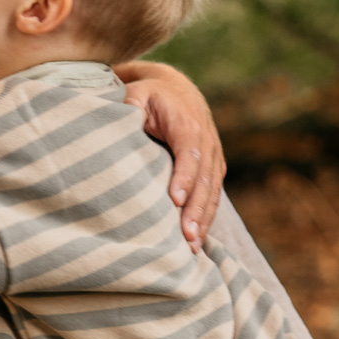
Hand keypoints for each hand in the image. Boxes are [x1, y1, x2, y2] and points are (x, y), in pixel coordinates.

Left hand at [120, 64, 224, 250]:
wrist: (177, 92)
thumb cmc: (150, 96)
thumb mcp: (137, 94)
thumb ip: (131, 105)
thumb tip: (125, 116)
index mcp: (187, 123)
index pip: (188, 152)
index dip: (184, 177)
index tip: (174, 200)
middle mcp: (206, 140)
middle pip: (204, 179)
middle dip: (195, 209)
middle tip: (185, 237)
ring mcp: (213, 156)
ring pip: (212, 191)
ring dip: (203, 220)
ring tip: (192, 247)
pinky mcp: (214, 168)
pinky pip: (213, 195)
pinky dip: (207, 218)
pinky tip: (197, 241)